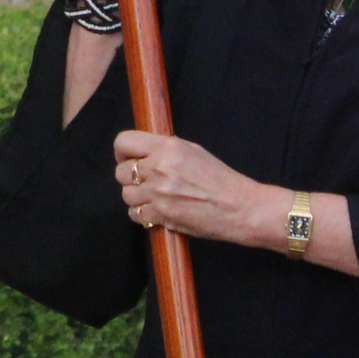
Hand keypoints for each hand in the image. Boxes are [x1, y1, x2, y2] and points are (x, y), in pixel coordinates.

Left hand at [113, 131, 266, 248]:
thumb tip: (141, 151)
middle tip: (144, 180)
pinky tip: (157, 210)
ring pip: (126, 195)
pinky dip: (143, 213)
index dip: (121, 151)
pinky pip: (135, 214)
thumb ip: (165, 149)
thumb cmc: (219, 179)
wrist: (238, 207)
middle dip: (129, 177)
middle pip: (121, 172)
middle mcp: (159, 169)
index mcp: (168, 148)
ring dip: (137, 197)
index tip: (126, 157)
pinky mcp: (161, 216)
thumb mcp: (193, 151)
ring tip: (154, 197)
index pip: (124, 142)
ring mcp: (158, 194)